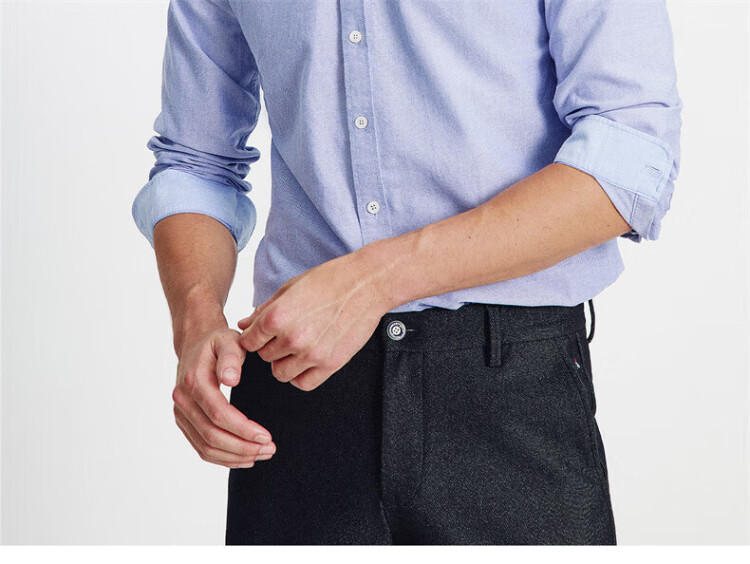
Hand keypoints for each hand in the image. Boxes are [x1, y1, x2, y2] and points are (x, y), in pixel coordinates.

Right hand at [171, 325, 276, 467]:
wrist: (196, 343)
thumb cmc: (218, 342)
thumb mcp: (229, 341)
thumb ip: (231, 357)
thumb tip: (231, 379)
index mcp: (194, 381)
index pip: (218, 413)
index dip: (243, 429)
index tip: (266, 436)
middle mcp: (182, 399)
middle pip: (211, 435)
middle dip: (243, 446)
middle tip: (270, 448)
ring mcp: (181, 413)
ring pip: (205, 447)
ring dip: (235, 456)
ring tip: (263, 454)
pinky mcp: (184, 422)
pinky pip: (201, 448)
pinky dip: (223, 458)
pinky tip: (245, 458)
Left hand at [237, 252, 391, 391]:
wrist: (366, 283)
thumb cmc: (329, 279)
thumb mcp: (290, 287)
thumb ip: (264, 309)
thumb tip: (244, 324)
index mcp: (276, 317)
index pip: (249, 342)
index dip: (254, 337)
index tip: (263, 334)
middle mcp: (291, 338)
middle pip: (264, 357)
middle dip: (270, 347)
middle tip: (286, 334)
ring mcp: (312, 353)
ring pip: (280, 373)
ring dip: (284, 362)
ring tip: (297, 347)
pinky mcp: (331, 363)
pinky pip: (303, 383)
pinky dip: (301, 376)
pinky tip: (307, 361)